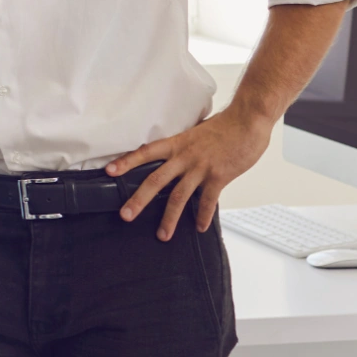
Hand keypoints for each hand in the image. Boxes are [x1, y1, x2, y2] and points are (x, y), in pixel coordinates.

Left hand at [107, 104, 270, 239]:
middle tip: (126, 215)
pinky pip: (208, 201)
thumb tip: (174, 156)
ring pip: (179, 196)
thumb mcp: (195, 132)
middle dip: (139, 200)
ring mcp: (201, 168)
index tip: (109, 172)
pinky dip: (203, 216)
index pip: (145, 152)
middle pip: (155, 180)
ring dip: (169, 218)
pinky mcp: (219, 177)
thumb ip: (183, 146)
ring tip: (162, 235)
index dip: (126, 162)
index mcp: (176, 144)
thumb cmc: (224, 126)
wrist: (247, 121)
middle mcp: (184, 157)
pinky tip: (198, 227)